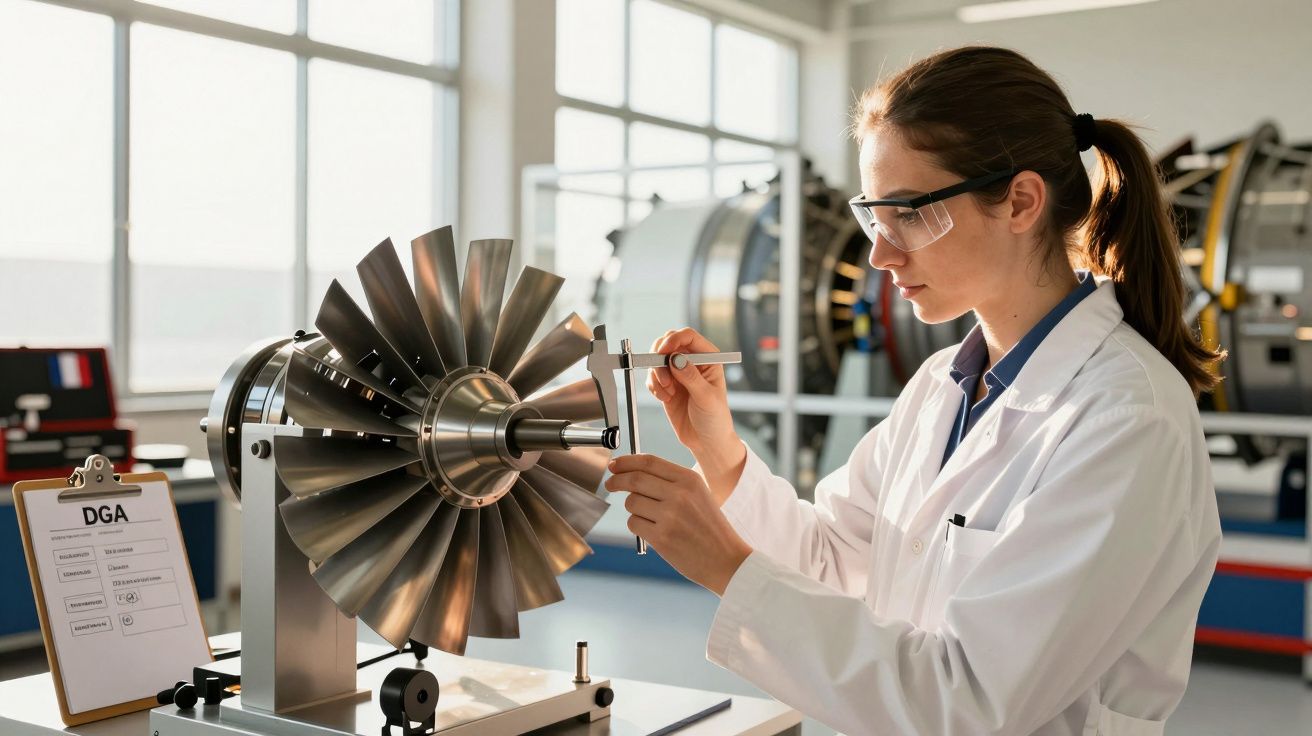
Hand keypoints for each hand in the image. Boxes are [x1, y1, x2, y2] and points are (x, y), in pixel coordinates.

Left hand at [605, 454, 751, 595]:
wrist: (726, 559)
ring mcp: (670, 516)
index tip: (615, 465)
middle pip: (634, 479)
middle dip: (617, 480)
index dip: (626, 461)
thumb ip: (670, 482)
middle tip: (611, 483)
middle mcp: (680, 495)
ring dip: (633, 508)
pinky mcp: (661, 538)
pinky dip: (637, 526)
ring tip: (651, 518)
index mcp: (690, 480)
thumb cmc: (709, 527)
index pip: (649, 462)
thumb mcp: (698, 495)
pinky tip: (654, 532)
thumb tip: (632, 471)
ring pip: (631, 502)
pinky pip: (634, 523)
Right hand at [646, 328, 745, 502]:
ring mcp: (678, 373)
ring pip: (657, 359)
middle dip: (659, 357)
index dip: (673, 340)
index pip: (688, 337)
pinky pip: (652, 377)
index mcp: (709, 359)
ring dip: (657, 375)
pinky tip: (665, 398)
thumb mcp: (706, 397)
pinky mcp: (667, 385)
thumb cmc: (715, 419)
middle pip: (668, 343)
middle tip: (661, 374)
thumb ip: (691, 377)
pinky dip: (653, 386)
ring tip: (667, 392)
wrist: (706, 441)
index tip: (663, 352)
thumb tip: (676, 359)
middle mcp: (693, 362)